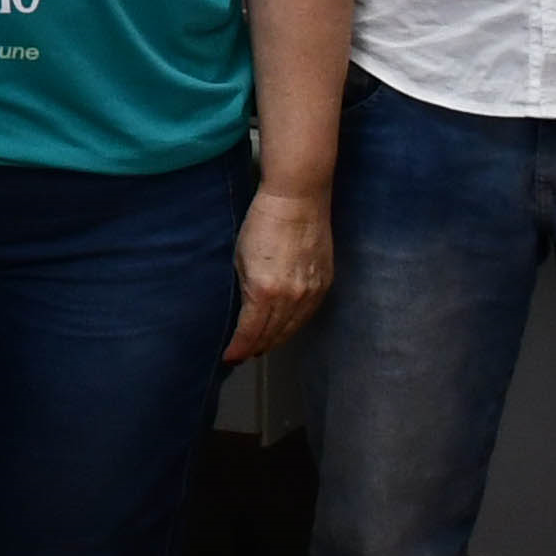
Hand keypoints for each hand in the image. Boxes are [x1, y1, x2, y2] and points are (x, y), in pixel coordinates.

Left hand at [222, 181, 334, 368]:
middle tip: (244, 354)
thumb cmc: (262, 222)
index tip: (230, 357)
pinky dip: (294, 324)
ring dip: (276, 339)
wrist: (298, 198)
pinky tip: (285, 327)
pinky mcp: (325, 284)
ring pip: (292, 328)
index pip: (251, 333)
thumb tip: (245, 313)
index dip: (239, 349)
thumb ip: (244, 289)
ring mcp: (311, 292)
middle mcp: (290, 298)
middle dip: (256, 347)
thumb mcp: (240, 257)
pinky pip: (307, 314)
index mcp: (264, 291)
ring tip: (263, 345)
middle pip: (272, 335)